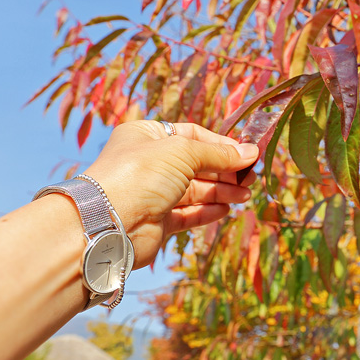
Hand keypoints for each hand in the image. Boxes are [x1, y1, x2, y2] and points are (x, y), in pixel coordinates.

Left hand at [83, 121, 258, 268]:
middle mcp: (149, 163)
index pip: (193, 136)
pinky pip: (188, 213)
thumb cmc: (140, 174)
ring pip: (195, 190)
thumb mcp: (183, 152)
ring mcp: (152, 193)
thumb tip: (252, 152)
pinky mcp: (157, 221)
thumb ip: (220, 153)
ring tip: (245, 195)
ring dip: (221, 191)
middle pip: (196, 164)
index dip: (221, 145)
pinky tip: (226, 209)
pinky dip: (207, 211)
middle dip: (225, 171)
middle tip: (251, 178)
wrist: (107, 223)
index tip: (247, 155)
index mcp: (148, 136)